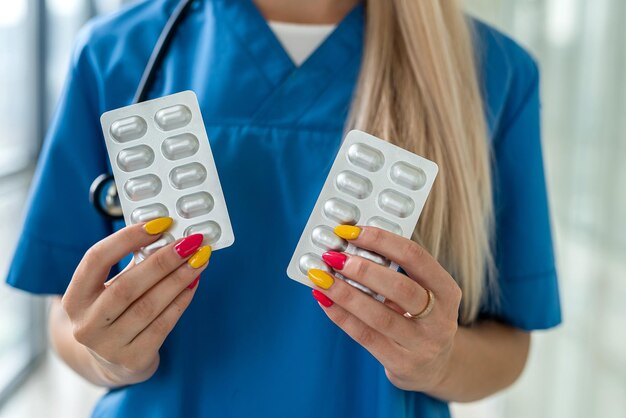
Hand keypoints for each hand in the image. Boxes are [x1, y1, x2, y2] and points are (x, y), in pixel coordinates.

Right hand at [61, 218, 210, 385]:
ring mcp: (109, 346)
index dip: (128, 238)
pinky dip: (181, 301)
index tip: (160, 223)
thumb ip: (131, 263)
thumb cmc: (115, 313)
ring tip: (200, 260)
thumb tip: (170, 234)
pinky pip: (163, 325)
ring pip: (149, 305)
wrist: (113, 363)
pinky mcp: (133, 360)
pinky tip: (194, 283)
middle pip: (128, 286)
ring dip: (179, 279)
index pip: (96, 259)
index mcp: (74, 299)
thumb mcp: (109, 289)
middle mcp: (86, 325)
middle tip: (191, 242)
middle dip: (164, 260)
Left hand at [308, 225, 461, 392]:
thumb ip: (395, 271)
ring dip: (345, 293)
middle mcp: (440, 318)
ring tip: (321, 277)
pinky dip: (341, 316)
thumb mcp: (422, 292)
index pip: (415, 257)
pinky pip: (365, 336)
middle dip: (363, 269)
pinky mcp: (401, 364)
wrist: (434, 366)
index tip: (351, 231)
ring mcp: (422, 345)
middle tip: (334, 256)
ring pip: (379, 316)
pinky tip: (324, 299)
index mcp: (447, 291)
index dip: (382, 241)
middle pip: (400, 287)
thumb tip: (349, 246)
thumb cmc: (420, 318)